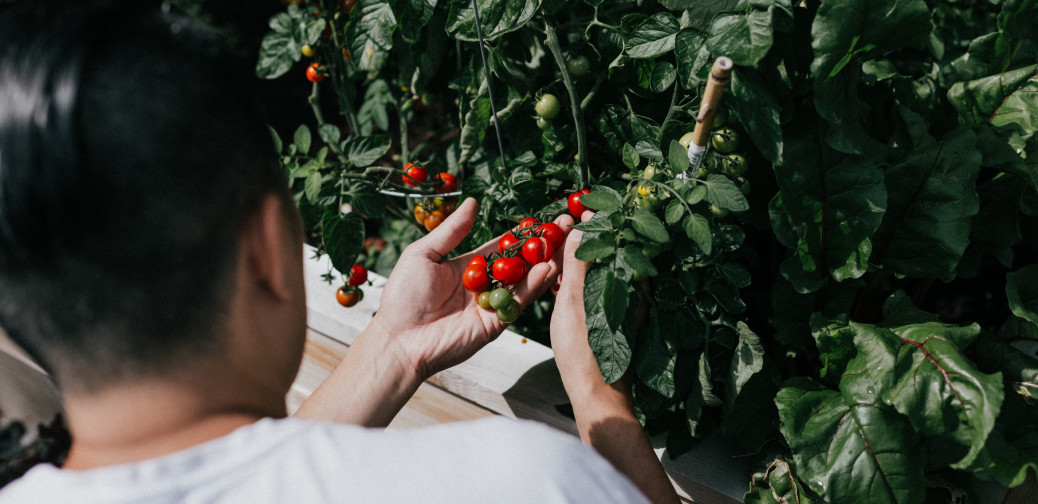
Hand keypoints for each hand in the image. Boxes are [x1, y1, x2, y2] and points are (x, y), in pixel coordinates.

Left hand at [372, 198, 574, 379]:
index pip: (502, 247)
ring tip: (563, 244)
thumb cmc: (403, 296)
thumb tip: (472, 202)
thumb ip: (451, 230)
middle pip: (520, 263)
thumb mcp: (424, 254)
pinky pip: (518, 301)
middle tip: (564, 227)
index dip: (521, 234)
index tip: (542, 219)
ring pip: (525, 281)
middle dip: (542, 246)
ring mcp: (492, 304)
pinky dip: (534, 285)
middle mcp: (484, 285)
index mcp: (468, 267)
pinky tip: (547, 268)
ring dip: (545, 262)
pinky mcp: (496, 323)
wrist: (399, 339)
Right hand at [549, 210, 680, 503]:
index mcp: (624, 283)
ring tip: (555, 245)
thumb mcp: (575, 301)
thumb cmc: (584, 350)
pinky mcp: (606, 318)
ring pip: (597, 272)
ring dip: (578, 258)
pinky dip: (576, 279)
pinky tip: (558, 277)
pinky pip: (591, 289)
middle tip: (562, 222)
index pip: (613, 240)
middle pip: (605, 254)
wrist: (594, 392)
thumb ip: (578, 264)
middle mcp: (625, 292)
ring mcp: (616, 305)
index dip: (597, 222)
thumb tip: (582, 228)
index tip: (580, 206)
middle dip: (585, 237)